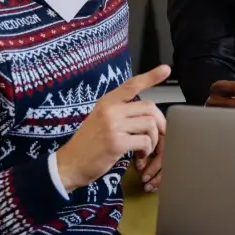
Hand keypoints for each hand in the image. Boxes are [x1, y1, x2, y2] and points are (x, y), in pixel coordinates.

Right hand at [56, 65, 169, 192]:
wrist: (68, 165)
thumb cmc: (88, 144)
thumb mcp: (101, 119)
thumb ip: (121, 112)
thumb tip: (148, 112)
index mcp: (107, 102)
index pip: (132, 84)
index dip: (151, 76)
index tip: (166, 69)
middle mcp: (110, 110)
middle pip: (149, 107)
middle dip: (160, 123)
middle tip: (160, 136)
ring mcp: (113, 125)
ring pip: (150, 124)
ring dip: (154, 140)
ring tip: (146, 150)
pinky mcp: (116, 143)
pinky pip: (145, 141)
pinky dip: (147, 150)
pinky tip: (140, 158)